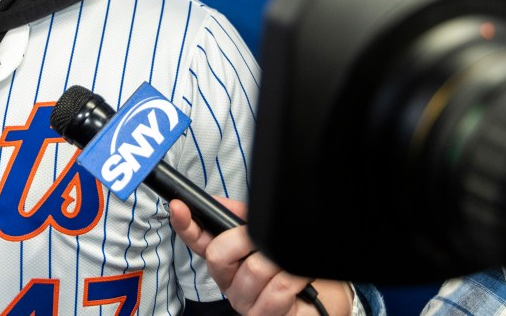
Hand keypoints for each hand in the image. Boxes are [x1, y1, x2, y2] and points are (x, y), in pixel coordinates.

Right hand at [169, 197, 351, 315]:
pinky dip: (293, 279)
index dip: (185, 224)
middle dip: (245, 240)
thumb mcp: (269, 234)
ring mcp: (246, 303)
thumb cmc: (294, 265)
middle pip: (218, 255)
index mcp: (228, 261)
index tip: (178, 207)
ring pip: (252, 271)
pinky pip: (275, 290)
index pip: (198, 241)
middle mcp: (230, 283)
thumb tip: (219, 202)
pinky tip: (298, 281)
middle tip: (264, 242)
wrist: (326, 294)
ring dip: (279, 261)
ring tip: (289, 264)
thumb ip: (243, 217)